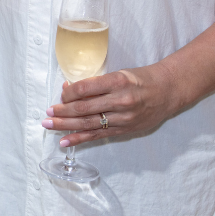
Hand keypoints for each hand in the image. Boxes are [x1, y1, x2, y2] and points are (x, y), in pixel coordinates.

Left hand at [42, 62, 181, 147]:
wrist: (167, 91)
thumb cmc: (141, 79)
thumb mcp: (119, 74)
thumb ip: (95, 83)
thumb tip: (68, 88)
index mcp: (118, 82)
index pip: (86, 88)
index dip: (68, 93)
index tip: (59, 95)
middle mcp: (120, 101)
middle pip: (84, 108)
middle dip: (62, 112)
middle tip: (47, 114)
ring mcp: (123, 118)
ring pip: (89, 124)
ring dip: (66, 126)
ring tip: (49, 126)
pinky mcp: (125, 130)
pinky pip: (98, 135)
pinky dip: (80, 139)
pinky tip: (65, 141)